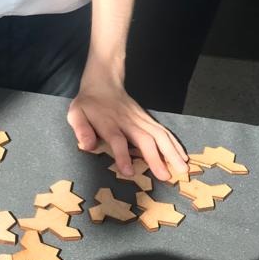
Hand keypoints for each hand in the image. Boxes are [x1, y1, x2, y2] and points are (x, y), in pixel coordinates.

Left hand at [67, 67, 187, 181]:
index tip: (128, 172)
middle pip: (144, 138)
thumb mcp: (75, 114)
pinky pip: (163, 130)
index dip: (122, 155)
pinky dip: (175, 143)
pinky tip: (182, 156)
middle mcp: (127, 121)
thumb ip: (81, 129)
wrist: (103, 82)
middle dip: (156, 157)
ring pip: (159, 134)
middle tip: (165, 177)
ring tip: (182, 169)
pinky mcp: (147, 118)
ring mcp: (140, 119)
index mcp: (108, 122)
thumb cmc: (88, 104)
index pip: (117, 139)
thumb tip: (86, 146)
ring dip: (171, 151)